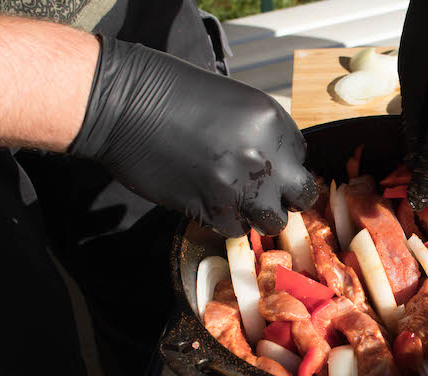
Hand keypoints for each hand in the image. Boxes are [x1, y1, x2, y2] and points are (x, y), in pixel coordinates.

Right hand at [70, 36, 316, 236]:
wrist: (125, 105)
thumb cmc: (173, 93)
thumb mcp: (236, 103)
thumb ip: (262, 133)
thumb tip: (275, 162)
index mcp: (273, 122)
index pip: (300, 157)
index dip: (284, 166)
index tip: (268, 168)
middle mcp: (266, 157)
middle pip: (302, 195)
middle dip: (286, 197)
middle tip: (264, 192)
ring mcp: (241, 187)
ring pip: (273, 221)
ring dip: (257, 214)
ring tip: (236, 200)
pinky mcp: (213, 210)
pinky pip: (236, 230)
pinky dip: (227, 222)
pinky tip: (211, 203)